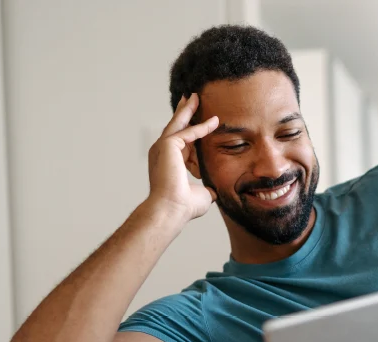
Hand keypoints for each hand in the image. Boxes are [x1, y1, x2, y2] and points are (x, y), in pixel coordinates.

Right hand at [146, 93, 218, 221]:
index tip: (202, 122)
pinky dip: (201, 127)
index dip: (193, 132)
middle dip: (184, 112)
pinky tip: (214, 121)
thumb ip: (207, 187)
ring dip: (188, 110)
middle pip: (176, 127)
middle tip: (190, 98)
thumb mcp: (202, 194)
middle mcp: (162, 153)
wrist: (173, 209)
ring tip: (196, 97)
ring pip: (178, 124)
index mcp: (168, 163)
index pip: (182, 143)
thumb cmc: (184, 206)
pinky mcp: (167, 145)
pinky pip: (188, 132)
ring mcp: (163, 148)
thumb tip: (215, 190)